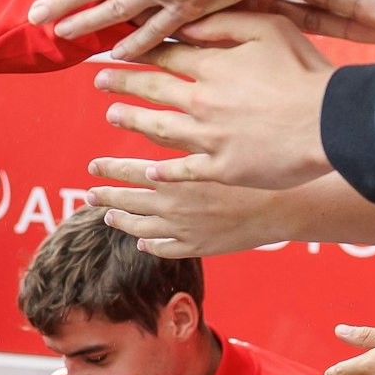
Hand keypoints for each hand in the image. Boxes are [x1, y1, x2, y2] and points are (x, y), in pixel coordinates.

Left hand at [85, 156, 294, 258]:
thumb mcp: (210, 143)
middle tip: (89, 194)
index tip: (92, 166)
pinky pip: (166, 249)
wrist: (285, 203)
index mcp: (173, 179)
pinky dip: (151, 246)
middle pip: (128, 202)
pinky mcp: (199, 247)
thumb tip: (148, 125)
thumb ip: (178, 137)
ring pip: (141, 230)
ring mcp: (184, 230)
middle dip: (105, 197)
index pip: (129, 172)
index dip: (108, 169)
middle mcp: (172, 207)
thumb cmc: (251, 165)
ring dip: (122, 222)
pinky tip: (143, 243)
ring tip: (109, 216)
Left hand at [95, 11, 334, 190]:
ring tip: (112, 116)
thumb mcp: (270, 30)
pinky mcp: (223, 168)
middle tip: (98, 80)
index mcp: (212, 67)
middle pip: (152, 90)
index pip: (165, 55)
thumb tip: (189, 19)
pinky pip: (184, 170)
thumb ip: (226, 22)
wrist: (332, 123)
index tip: (116, 49)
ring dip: (131, 121)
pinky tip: (148, 170)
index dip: (138, 51)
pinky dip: (164, 170)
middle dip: (122, 82)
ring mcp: (209, 137)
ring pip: (158, 129)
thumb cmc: (307, 73)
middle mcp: (202, 102)